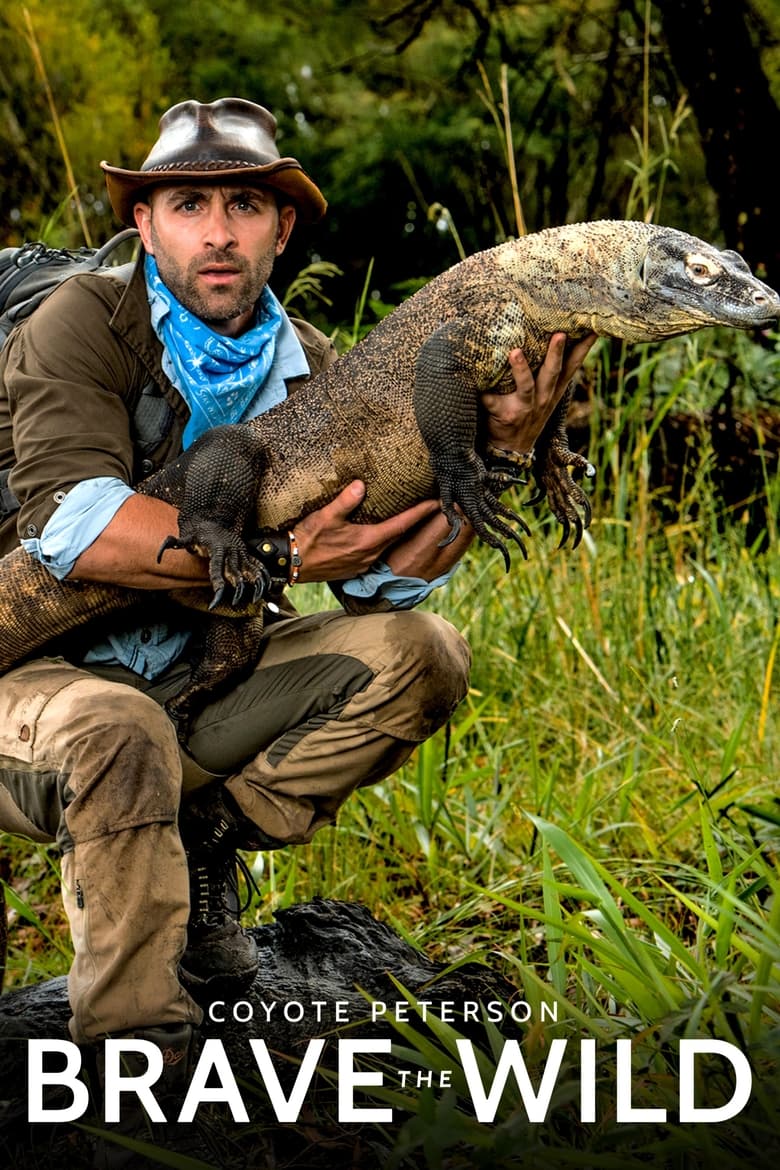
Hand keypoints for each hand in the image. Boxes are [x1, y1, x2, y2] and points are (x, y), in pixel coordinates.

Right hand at [294, 480, 439, 582]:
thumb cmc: (307, 539)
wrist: (290, 563)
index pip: (402, 525)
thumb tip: (361, 485)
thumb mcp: (325, 516)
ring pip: (388, 546)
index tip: (437, 503)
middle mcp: (370, 555)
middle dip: (414, 522)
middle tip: (427, 507)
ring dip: (398, 533)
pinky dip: (382, 542)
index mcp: (367, 541)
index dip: (420, 513)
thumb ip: (346, 500)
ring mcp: (363, 564)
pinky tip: (379, 534)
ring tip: (407, 518)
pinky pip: (375, 554)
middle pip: (399, 536)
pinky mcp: (355, 569)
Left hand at [481, 331, 596, 452]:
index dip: (584, 347)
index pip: (573, 365)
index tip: (592, 328)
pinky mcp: (505, 415)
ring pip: (526, 386)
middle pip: (553, 372)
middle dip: (557, 353)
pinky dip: (486, 393)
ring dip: (521, 369)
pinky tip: (478, 379)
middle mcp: (544, 397)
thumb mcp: (548, 395)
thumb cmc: (528, 413)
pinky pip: (493, 400)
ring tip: (516, 352)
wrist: (511, 448)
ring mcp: (525, 407)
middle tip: (559, 334)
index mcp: (555, 389)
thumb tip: (556, 334)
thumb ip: (551, 371)